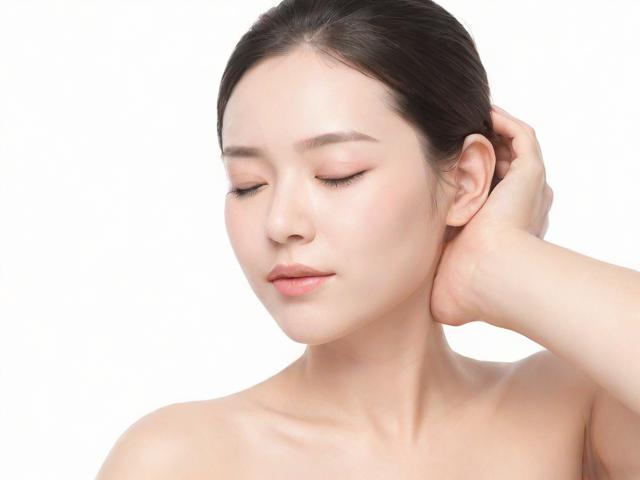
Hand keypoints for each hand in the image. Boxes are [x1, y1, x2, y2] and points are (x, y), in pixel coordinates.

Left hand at [430, 105, 553, 326]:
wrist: (490, 276)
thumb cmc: (464, 285)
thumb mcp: (436, 273)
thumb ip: (423, 268)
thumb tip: (395, 279)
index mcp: (499, 231)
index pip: (483, 197)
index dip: (463, 183)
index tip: (435, 173)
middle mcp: (517, 208)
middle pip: (498, 171)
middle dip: (475, 155)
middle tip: (446, 142)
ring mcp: (527, 189)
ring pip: (509, 152)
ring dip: (487, 135)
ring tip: (459, 122)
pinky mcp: (531, 173)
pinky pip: (522, 136)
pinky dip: (503, 122)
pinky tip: (479, 113)